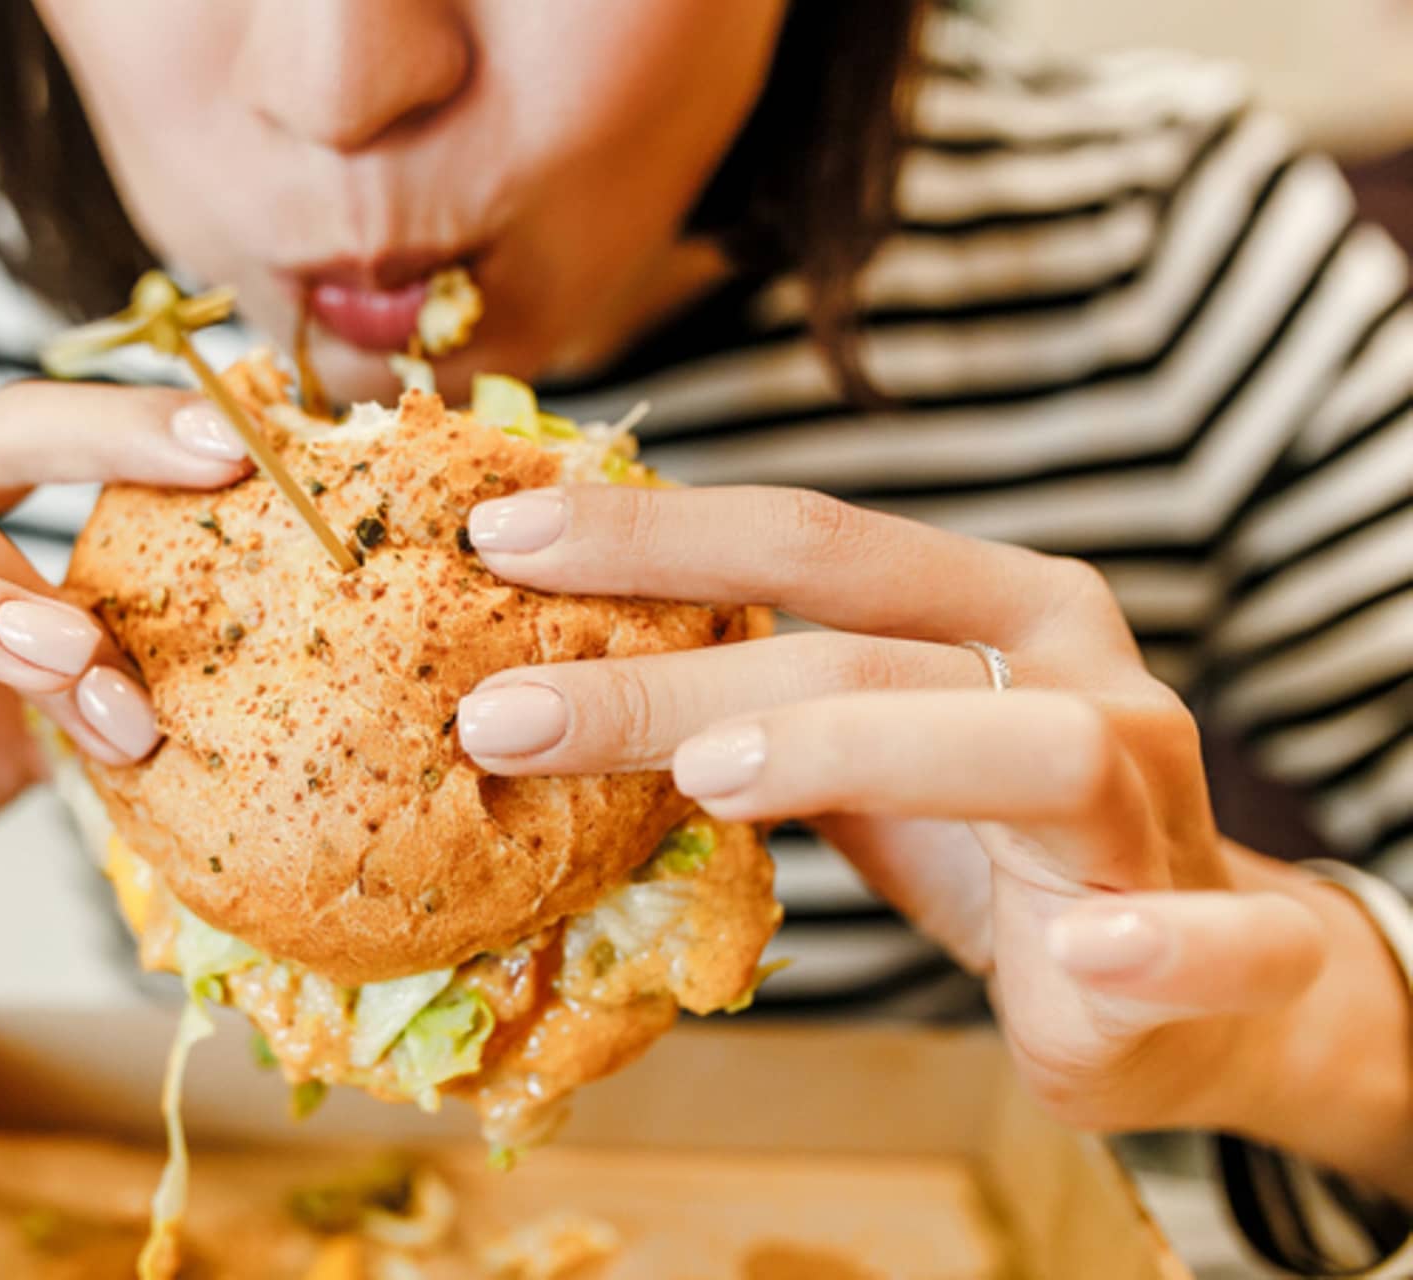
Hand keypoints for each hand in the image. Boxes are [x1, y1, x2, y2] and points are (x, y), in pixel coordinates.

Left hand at [453, 483, 1412, 1193]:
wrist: (1191, 979)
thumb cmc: (992, 840)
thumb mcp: (862, 757)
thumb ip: (755, 708)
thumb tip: (546, 679)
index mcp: (994, 603)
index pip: (811, 539)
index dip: (655, 535)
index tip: (496, 542)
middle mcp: (1079, 670)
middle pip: (864, 648)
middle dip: (671, 676)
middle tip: (503, 715)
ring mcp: (1154, 795)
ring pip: (1029, 747)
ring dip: (860, 753)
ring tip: (709, 780)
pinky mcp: (1227, 935)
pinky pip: (1217, 937)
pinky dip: (1157, 946)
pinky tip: (1080, 956)